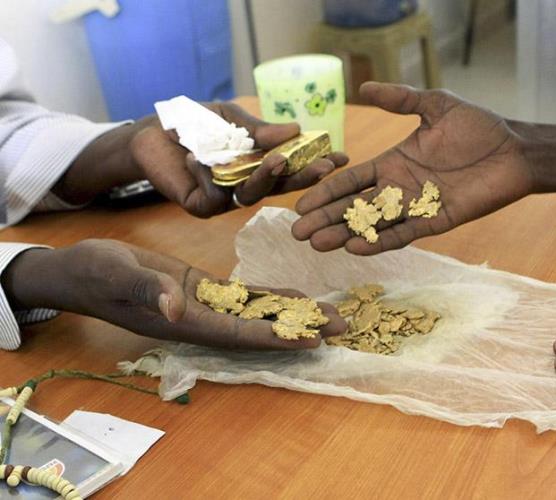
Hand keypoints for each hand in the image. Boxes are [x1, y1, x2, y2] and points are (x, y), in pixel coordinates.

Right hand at [1, 240, 345, 349]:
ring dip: (294, 314)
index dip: (274, 337)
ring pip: (257, 313)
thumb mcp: (116, 275)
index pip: (237, 334)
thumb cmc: (93, 273)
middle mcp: (202, 319)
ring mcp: (205, 305)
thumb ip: (146, 290)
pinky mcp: (204, 289)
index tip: (310, 339)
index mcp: (184, 321)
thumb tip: (175, 308)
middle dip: (299, 328)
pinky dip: (271, 298)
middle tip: (341, 327)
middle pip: (258, 328)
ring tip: (332, 314)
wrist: (81, 268)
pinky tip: (298, 297)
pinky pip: (244, 296)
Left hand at [57, 102, 348, 216]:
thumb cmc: (195, 123)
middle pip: (281, 187)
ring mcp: (226, 198)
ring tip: (274, 160)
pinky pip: (215, 195)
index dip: (317, 164)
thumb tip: (296, 130)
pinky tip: (197, 156)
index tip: (342, 156)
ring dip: (265, 178)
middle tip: (325, 166)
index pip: (294, 168)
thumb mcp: (232, 118)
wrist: (151, 133)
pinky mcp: (202, 206)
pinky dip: (209, 174)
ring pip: (252, 195)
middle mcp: (247, 185)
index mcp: (260, 165)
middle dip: (304, 177)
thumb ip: (259, 129)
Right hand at [292, 82, 533, 254]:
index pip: (352, 181)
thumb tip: (362, 88)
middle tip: (297, 233)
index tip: (300, 205)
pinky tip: (357, 248)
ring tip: (318, 244)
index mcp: (394, 162)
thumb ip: (400, 100)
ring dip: (346, 234)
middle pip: (355, 207)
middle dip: (326, 219)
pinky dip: (382, 241)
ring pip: (374, 224)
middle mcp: (400, 187)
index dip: (326, 192)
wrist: (516, 149)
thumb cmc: (479, 126)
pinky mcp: (438, 220)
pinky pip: (405, 233)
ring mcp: (417, 206)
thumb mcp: (435, 105)